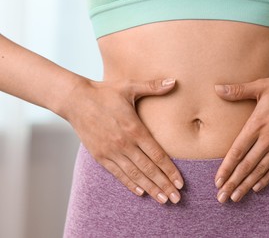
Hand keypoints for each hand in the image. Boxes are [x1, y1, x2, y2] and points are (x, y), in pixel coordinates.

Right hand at [62, 77, 183, 203]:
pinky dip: (129, 184)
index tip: (180, 182)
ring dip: (150, 188)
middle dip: (164, 184)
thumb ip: (153, 87)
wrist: (75, 100)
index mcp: (134, 128)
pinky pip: (117, 174)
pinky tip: (140, 192)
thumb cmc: (104, 93)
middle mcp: (124, 143)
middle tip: (176, 198)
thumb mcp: (129, 86)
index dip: (170, 170)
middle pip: (148, 169)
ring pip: (134, 175)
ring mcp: (111, 151)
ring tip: (162, 200)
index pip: (157, 155)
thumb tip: (174, 81)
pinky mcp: (100, 156)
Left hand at [213, 73, 268, 202]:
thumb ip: (238, 90)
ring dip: (246, 185)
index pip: (238, 151)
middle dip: (233, 183)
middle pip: (247, 165)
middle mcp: (268, 139)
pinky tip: (256, 187)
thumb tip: (216, 88)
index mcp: (258, 124)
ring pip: (260, 170)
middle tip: (221, 197)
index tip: (217, 181)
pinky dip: (266, 179)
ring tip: (235, 198)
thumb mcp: (262, 86)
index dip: (226, 167)